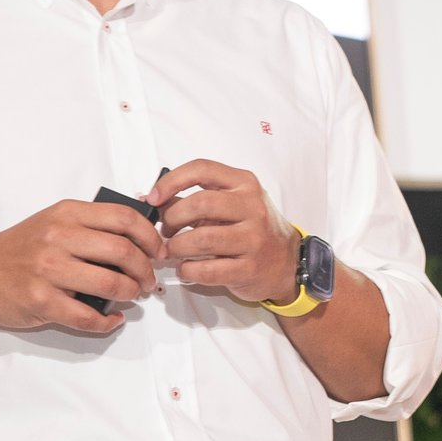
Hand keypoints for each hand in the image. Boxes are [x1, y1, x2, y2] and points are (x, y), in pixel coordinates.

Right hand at [0, 199, 161, 331]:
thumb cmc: (17, 251)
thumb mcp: (51, 222)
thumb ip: (89, 225)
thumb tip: (139, 235)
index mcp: (66, 213)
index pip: (124, 217)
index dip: (151, 236)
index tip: (159, 250)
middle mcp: (58, 237)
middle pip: (124, 250)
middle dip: (146, 269)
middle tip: (149, 281)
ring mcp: (49, 270)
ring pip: (111, 283)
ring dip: (131, 293)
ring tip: (132, 296)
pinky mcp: (41, 301)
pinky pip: (88, 316)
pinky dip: (107, 321)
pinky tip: (111, 319)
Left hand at [151, 160, 299, 304]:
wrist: (287, 262)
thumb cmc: (252, 230)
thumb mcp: (231, 205)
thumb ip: (195, 200)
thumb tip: (154, 199)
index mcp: (244, 184)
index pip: (202, 169)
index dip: (171, 181)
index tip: (154, 197)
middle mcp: (252, 207)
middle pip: (200, 204)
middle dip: (173, 218)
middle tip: (167, 230)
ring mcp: (253, 239)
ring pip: (201, 239)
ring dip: (177, 247)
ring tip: (174, 251)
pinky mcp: (249, 268)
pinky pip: (207, 270)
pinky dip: (187, 271)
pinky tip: (187, 269)